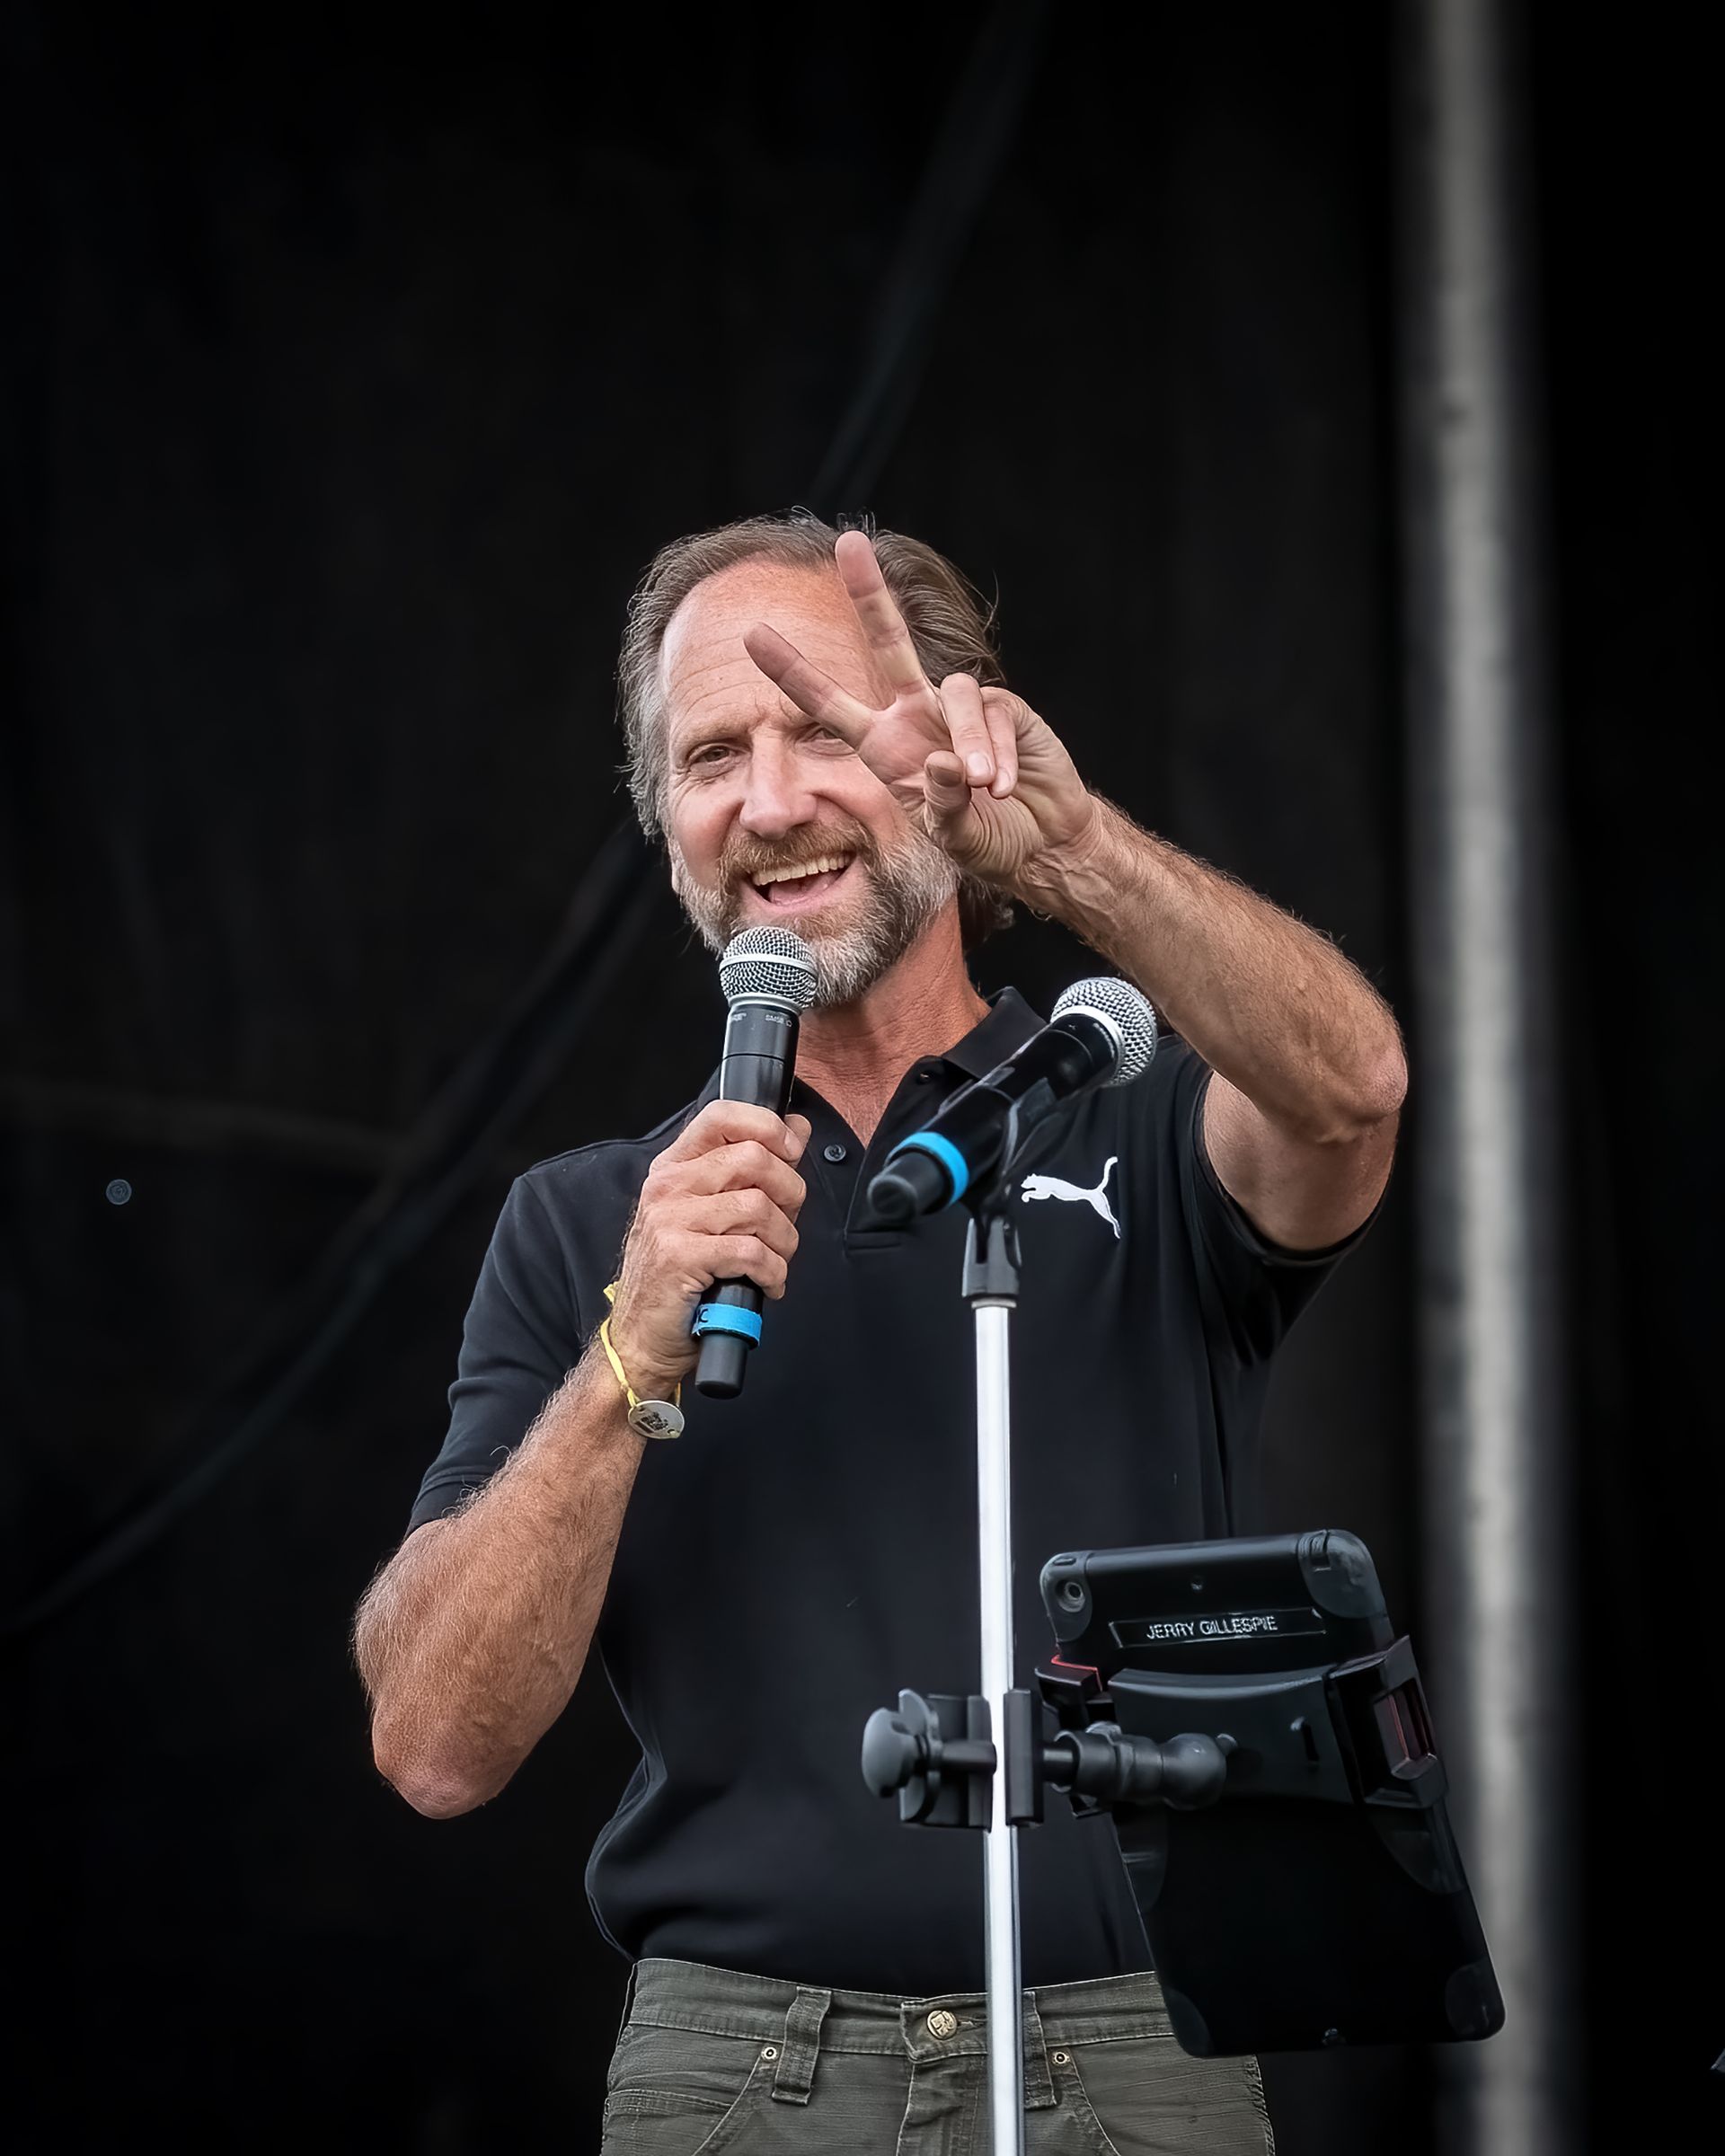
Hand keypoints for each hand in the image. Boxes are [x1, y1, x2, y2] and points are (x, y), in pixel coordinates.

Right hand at [606, 1102, 810, 1397]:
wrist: (641, 1337)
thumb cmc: (680, 1276)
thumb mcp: (711, 1213)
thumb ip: (752, 1170)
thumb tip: (797, 1128)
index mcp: (675, 1167)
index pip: (722, 1116)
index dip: (767, 1126)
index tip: (790, 1151)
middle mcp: (668, 1186)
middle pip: (753, 1159)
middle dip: (789, 1193)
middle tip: (785, 1224)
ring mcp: (670, 1219)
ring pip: (758, 1207)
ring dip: (784, 1241)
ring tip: (775, 1262)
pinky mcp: (679, 1256)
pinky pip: (751, 1252)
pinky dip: (773, 1272)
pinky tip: (767, 1283)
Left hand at [743, 530, 1099, 892]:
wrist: (1040, 843)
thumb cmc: (985, 840)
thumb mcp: (951, 836)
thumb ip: (942, 803)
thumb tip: (943, 761)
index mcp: (885, 746)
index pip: (829, 704)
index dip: (794, 672)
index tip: (752, 636)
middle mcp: (918, 714)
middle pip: (890, 643)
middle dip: (869, 594)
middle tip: (849, 544)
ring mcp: (960, 708)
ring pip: (955, 693)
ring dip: (970, 745)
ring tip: (985, 788)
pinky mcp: (1004, 708)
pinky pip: (993, 714)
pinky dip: (1000, 754)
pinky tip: (1004, 786)